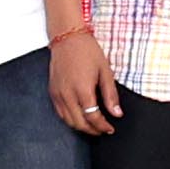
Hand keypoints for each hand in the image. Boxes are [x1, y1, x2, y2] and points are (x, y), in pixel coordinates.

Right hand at [45, 18, 122, 137]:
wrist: (68, 38)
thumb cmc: (87, 51)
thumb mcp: (105, 71)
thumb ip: (110, 95)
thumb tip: (116, 113)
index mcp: (82, 89)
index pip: (92, 117)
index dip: (102, 126)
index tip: (110, 128)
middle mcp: (67, 94)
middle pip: (79, 122)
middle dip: (92, 130)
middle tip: (103, 130)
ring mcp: (58, 94)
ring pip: (68, 120)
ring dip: (81, 127)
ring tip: (92, 126)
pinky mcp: (52, 91)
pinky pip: (60, 113)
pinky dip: (70, 119)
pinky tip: (79, 117)